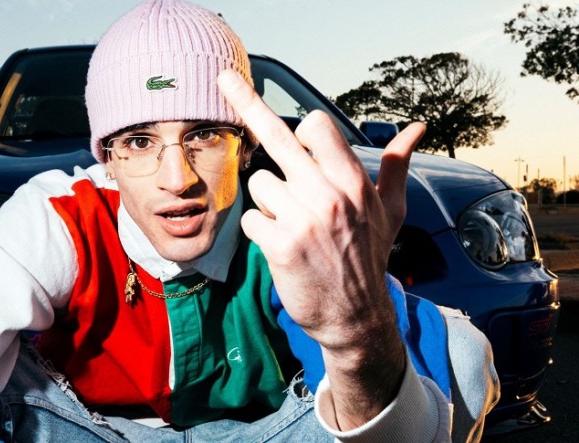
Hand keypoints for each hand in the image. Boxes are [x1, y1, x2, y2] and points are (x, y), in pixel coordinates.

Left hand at [217, 69, 425, 428]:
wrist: (355, 316)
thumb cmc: (368, 257)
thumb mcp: (390, 211)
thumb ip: (397, 166)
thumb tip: (417, 130)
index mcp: (354, 181)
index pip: (316, 127)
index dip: (302, 130)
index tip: (295, 135)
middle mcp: (330, 195)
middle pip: (278, 136)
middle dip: (246, 101)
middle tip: (224, 76)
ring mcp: (304, 220)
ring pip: (259, 184)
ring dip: (269, 204)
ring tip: (293, 226)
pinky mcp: (281, 246)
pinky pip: (252, 219)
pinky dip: (261, 231)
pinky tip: (281, 245)